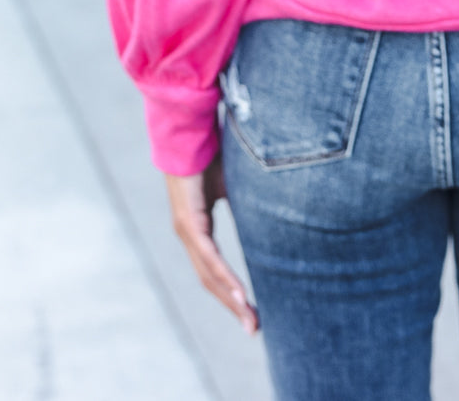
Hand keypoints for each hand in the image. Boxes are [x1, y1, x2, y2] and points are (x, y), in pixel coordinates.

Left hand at [164, 155, 258, 336]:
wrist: (190, 130)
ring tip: (250, 319)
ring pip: (209, 275)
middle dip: (233, 307)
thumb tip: (272, 211)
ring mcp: (186, 230)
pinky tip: (239, 295)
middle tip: (254, 329)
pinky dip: (224, 278)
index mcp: (198, 229)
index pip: (214, 270)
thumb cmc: (211, 152)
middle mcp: (189, 234)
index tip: (251, 312)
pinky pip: (208, 257)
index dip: (231, 293)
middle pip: (211, 281)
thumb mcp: (234, 184)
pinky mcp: (188, 222)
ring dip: (231, 300)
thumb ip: (247, 202)